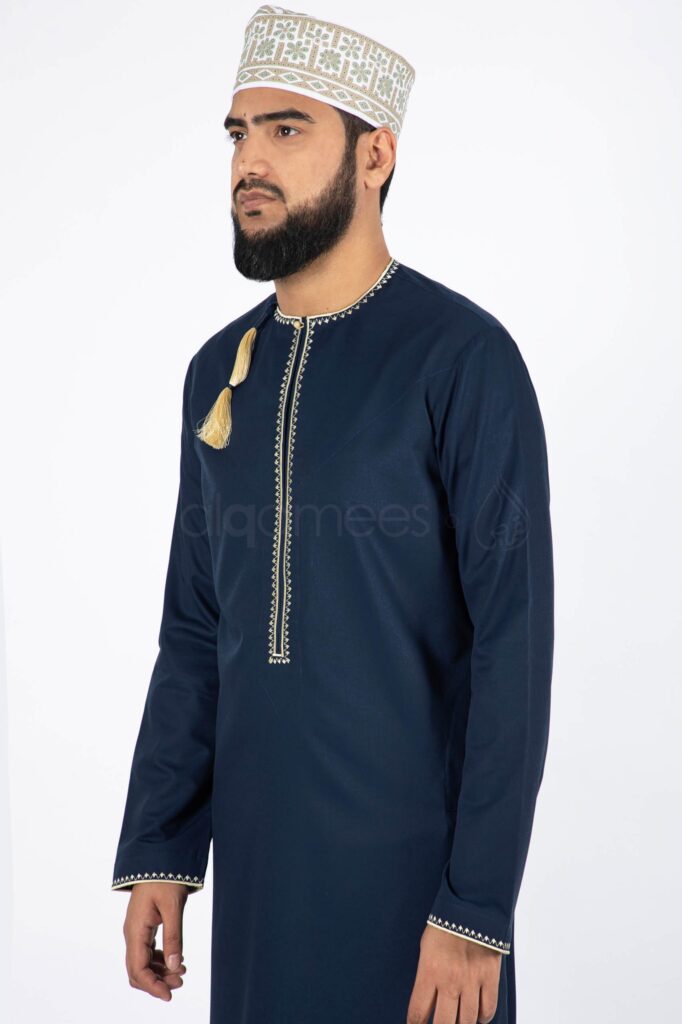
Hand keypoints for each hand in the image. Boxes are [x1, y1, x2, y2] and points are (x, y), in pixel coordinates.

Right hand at [122, 882, 189, 1000]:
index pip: (138, 969)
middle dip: (157, 981)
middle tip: (181, 982)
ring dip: (160, 972)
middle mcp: (132, 933)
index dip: (152, 986)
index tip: (169, 995)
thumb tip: (175, 966)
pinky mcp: (144, 927)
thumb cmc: (165, 878)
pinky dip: (160, 960)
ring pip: (143, 962)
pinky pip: (147, 952)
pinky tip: (177, 960)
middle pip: (137, 970)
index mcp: (135, 930)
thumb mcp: (173, 907)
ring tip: (183, 973)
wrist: (158, 857)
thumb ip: (174, 937)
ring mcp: (136, 930)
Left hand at [406, 923, 501, 1023]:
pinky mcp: (490, 978)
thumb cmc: (443, 927)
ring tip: (458, 1021)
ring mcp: (471, 981)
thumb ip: (426, 977)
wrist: (470, 907)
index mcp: (429, 972)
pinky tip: (477, 1015)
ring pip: (467, 1021)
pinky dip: (482, 1017)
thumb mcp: (425, 949)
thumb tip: (427, 1002)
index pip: (418, 1013)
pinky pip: (488, 1009)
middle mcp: (450, 981)